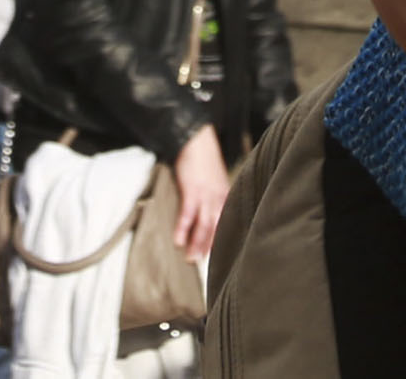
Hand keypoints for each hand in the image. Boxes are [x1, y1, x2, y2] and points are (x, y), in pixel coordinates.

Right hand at [171, 125, 231, 261]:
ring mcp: (206, 195)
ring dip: (197, 243)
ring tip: (191, 259)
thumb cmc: (204, 159)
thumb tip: (209, 213)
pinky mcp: (192, 190)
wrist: (197, 140)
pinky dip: (183, 228)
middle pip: (217, 228)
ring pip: (204, 225)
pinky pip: (188, 213)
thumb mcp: (215, 179)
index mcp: (226, 196)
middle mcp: (219, 198)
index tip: (219, 257)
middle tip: (202, 264)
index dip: (223, 240)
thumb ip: (215, 196)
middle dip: (209, 247)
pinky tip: (178, 240)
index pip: (227, 223)